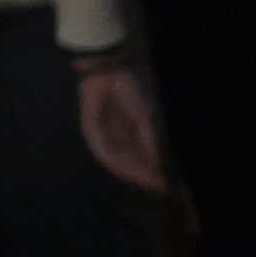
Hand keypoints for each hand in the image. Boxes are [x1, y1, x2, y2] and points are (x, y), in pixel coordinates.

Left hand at [75, 58, 164, 197]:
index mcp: (127, 132)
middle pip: (128, 162)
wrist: (108, 70)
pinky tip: (129, 169)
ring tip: (147, 180)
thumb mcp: (144, 118)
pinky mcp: (91, 131)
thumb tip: (158, 164)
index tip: (164, 183)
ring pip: (116, 161)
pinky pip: (103, 152)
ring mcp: (102, 135)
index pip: (138, 157)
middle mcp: (114, 136)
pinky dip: (117, 162)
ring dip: (132, 172)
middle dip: (143, 175)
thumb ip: (149, 141)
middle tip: (159, 186)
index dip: (150, 171)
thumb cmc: (128, 89)